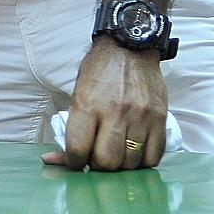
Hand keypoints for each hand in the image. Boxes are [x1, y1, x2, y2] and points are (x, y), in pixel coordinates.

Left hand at [41, 38, 167, 170]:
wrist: (130, 46)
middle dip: (98, 167)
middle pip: (107, 162)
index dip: (73, 162)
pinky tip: (134, 152)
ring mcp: (140, 116)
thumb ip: (70, 129)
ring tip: (116, 153)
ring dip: (121, 165)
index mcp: (87, 104)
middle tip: (97, 158)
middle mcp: (114, 112)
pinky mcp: (160, 119)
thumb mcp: (77, 93)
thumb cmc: (100, 71)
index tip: (75, 160)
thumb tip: (53, 160)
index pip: (77, 150)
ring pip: (131, 163)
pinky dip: (142, 161)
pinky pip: (153, 157)